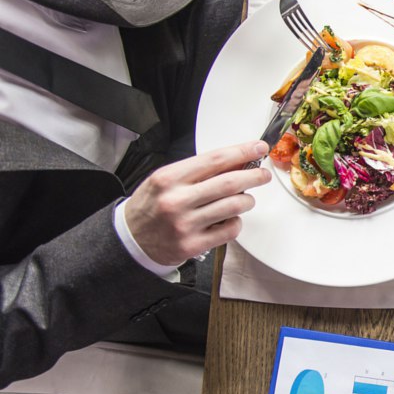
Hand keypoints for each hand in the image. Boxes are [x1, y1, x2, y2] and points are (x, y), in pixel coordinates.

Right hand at [124, 141, 271, 265]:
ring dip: (247, 200)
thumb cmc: (152, 205)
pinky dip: (236, 221)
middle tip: (263, 174)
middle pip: (230, 183)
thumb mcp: (167, 179)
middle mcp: (176, 200)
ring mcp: (185, 224)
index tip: (258, 147)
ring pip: (234, 206)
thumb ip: (200, 171)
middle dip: (254, 176)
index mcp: (169, 178)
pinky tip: (228, 219)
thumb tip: (238, 161)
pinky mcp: (193, 245)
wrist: (130, 239)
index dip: (242, 152)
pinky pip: (230, 229)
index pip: (215, 159)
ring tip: (243, 199)